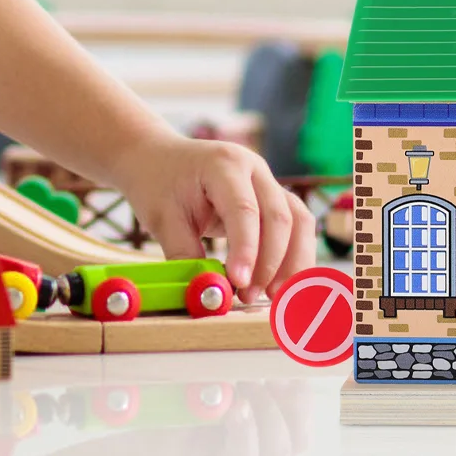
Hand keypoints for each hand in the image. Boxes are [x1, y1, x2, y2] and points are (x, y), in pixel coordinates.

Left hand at [112, 133, 315, 303]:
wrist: (156, 158)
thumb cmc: (159, 184)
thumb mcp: (162, 220)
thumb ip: (185, 256)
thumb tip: (210, 295)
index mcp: (223, 164)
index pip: (244, 209)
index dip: (247, 250)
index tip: (240, 284)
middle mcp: (253, 168)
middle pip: (279, 217)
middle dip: (270, 263)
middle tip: (250, 297)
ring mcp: (267, 181)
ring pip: (298, 222)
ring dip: (291, 263)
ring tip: (272, 297)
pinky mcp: (272, 198)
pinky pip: (296, 227)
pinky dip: (293, 257)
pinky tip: (281, 284)